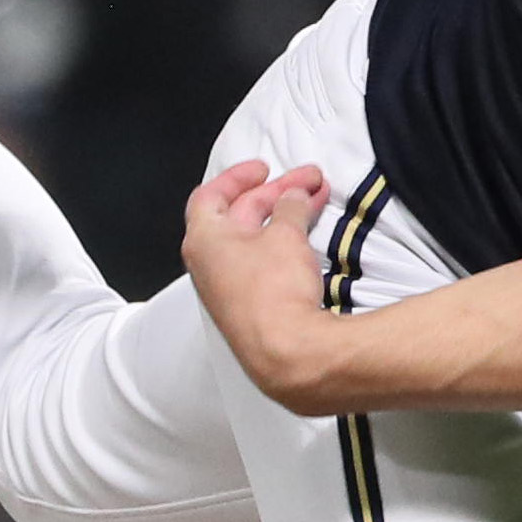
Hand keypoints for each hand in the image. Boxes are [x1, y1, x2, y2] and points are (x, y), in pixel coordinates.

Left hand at [182, 159, 340, 409]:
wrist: (287, 353)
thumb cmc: (274, 293)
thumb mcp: (287, 234)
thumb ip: (290, 206)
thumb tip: (294, 197)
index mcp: (204, 239)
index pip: (211, 195)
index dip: (238, 177)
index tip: (264, 168)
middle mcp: (210, 264)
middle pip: (239, 215)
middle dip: (277, 194)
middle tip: (309, 181)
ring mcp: (229, 287)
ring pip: (256, 239)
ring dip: (286, 217)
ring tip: (317, 201)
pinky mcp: (250, 306)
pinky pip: (264, 263)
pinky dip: (284, 243)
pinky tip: (307, 236)